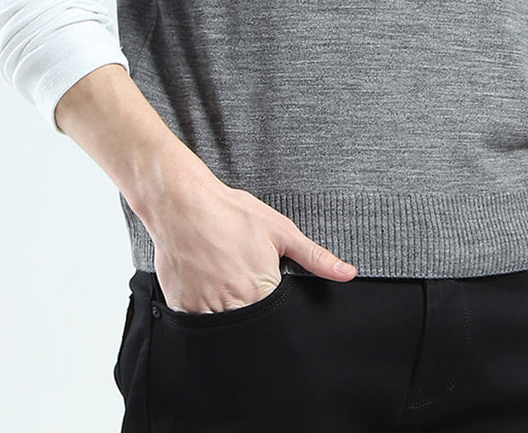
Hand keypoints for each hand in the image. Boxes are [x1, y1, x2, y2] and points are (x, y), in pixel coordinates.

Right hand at [137, 148, 356, 313]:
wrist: (182, 202)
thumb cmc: (230, 213)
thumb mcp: (280, 230)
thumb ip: (314, 257)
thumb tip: (347, 273)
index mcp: (260, 291)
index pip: (275, 317)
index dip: (272, 300)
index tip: (262, 280)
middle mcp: (232, 306)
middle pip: (249, 323)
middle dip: (249, 304)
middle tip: (237, 271)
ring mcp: (203, 309)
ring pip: (222, 324)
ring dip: (225, 306)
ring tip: (220, 273)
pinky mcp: (180, 307)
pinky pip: (196, 320)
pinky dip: (201, 305)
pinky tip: (203, 278)